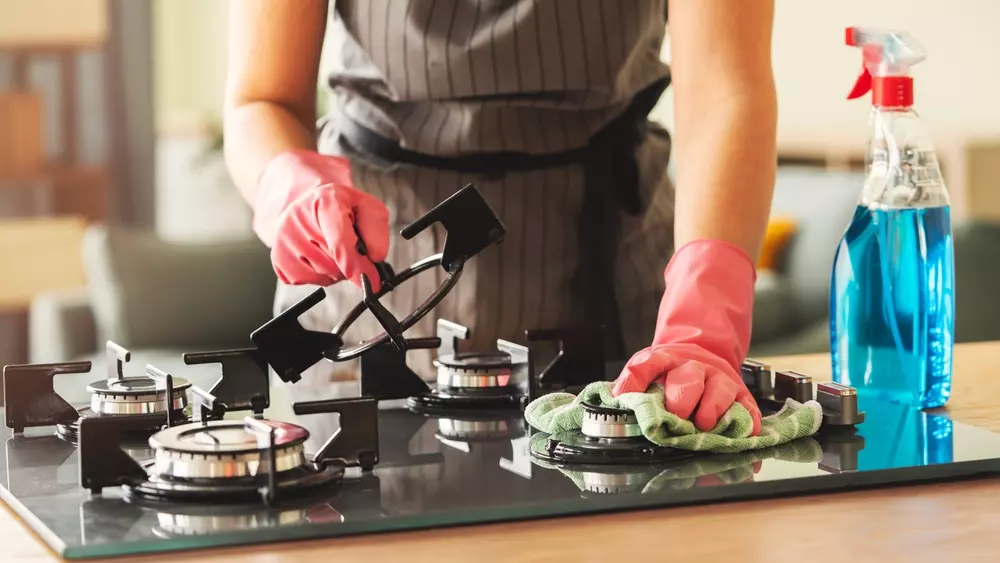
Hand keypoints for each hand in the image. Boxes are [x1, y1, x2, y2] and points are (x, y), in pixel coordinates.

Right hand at [252, 150, 389, 290]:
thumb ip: (376, 229)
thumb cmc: (340, 207)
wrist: (307, 204)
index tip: (372, 281)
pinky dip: (321, 275)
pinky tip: (319, 256)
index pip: (340, 241)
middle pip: (334, 263)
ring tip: (333, 248)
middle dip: (351, 263)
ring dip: (337, 270)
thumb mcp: (367, 207)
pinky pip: (309, 281)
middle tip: (351, 248)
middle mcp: (297, 218)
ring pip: (323, 275)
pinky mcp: (277, 259)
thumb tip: (375, 257)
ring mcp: (284, 240)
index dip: (357, 265)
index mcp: (325, 200)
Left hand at [612, 239, 761, 434]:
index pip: (649, 363)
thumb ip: (634, 382)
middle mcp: (696, 367)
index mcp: (667, 360)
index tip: (626, 396)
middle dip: (681, 399)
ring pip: (720, 389)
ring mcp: (720, 380)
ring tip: (705, 423)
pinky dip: (748, 422)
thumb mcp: (648, 368)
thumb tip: (618, 399)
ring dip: (713, 407)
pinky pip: (748, 407)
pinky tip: (746, 434)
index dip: (636, 378)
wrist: (703, 354)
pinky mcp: (741, 394)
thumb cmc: (672, 371)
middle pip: (689, 379)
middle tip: (676, 416)